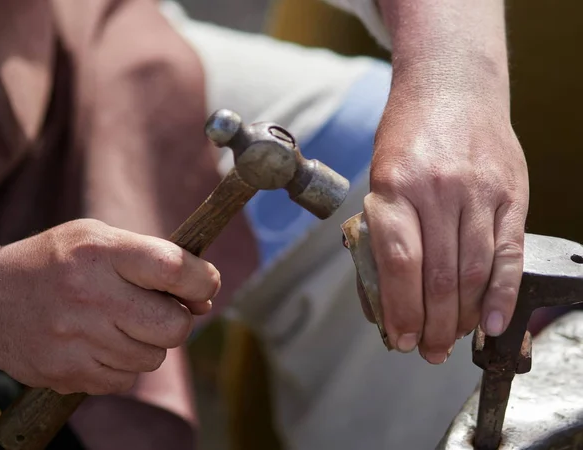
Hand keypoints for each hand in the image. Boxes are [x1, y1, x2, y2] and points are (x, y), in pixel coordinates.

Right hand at [0, 219, 219, 393]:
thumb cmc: (57, 262)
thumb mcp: (100, 238)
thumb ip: (154, 260)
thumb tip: (204, 299)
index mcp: (101, 253)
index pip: (173, 268)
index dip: (202, 280)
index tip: (204, 285)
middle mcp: (90, 296)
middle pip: (174, 326)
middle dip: (178, 319)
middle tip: (158, 308)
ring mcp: (78, 339)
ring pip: (154, 358)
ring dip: (148, 342)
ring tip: (120, 322)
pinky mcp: (69, 373)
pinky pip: (126, 380)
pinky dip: (123, 365)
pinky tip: (101, 343)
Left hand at [363, 83, 528, 363]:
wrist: (453, 88)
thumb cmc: (409, 137)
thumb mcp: (381, 177)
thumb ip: (385, 230)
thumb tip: (388, 291)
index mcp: (394, 186)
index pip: (400, 263)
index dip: (401, 310)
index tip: (401, 338)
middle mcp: (437, 190)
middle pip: (438, 275)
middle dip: (433, 324)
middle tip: (429, 351)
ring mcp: (479, 191)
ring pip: (473, 270)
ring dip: (462, 317)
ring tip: (452, 342)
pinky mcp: (511, 193)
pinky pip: (507, 253)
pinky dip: (501, 293)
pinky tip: (492, 321)